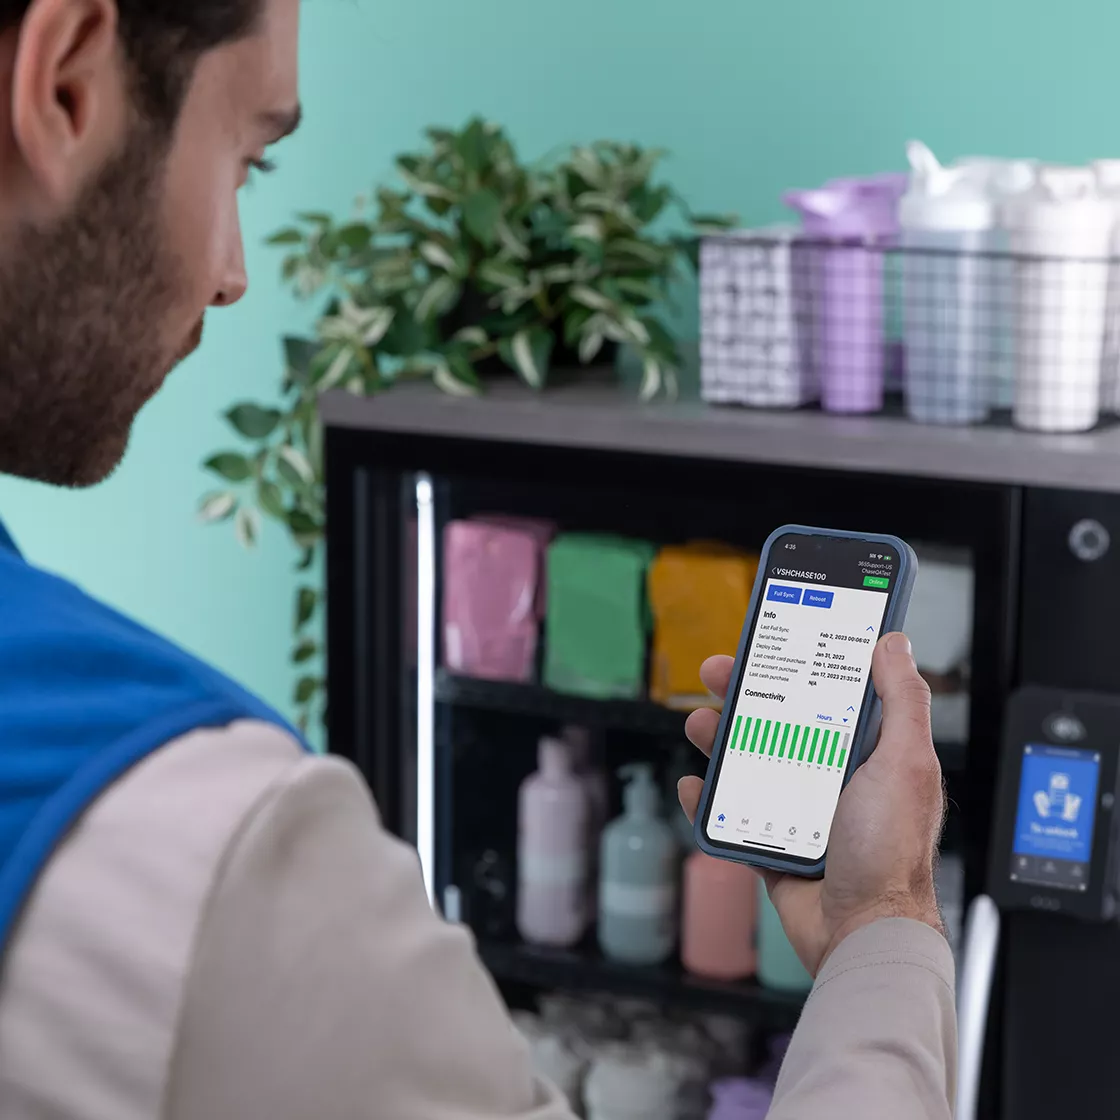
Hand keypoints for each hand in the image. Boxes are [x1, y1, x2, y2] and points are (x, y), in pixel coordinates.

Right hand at [678, 633, 945, 975]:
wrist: (862, 933)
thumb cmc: (891, 854)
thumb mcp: (904, 764)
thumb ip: (903, 702)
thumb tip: (893, 644)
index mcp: (867, 754)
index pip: (827, 694)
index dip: (799, 663)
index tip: (773, 638)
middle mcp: (834, 778)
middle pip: (779, 722)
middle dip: (745, 694)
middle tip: (716, 672)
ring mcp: (801, 811)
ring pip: (750, 763)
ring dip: (720, 740)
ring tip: (699, 725)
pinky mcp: (774, 844)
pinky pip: (732, 815)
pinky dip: (708, 801)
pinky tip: (693, 787)